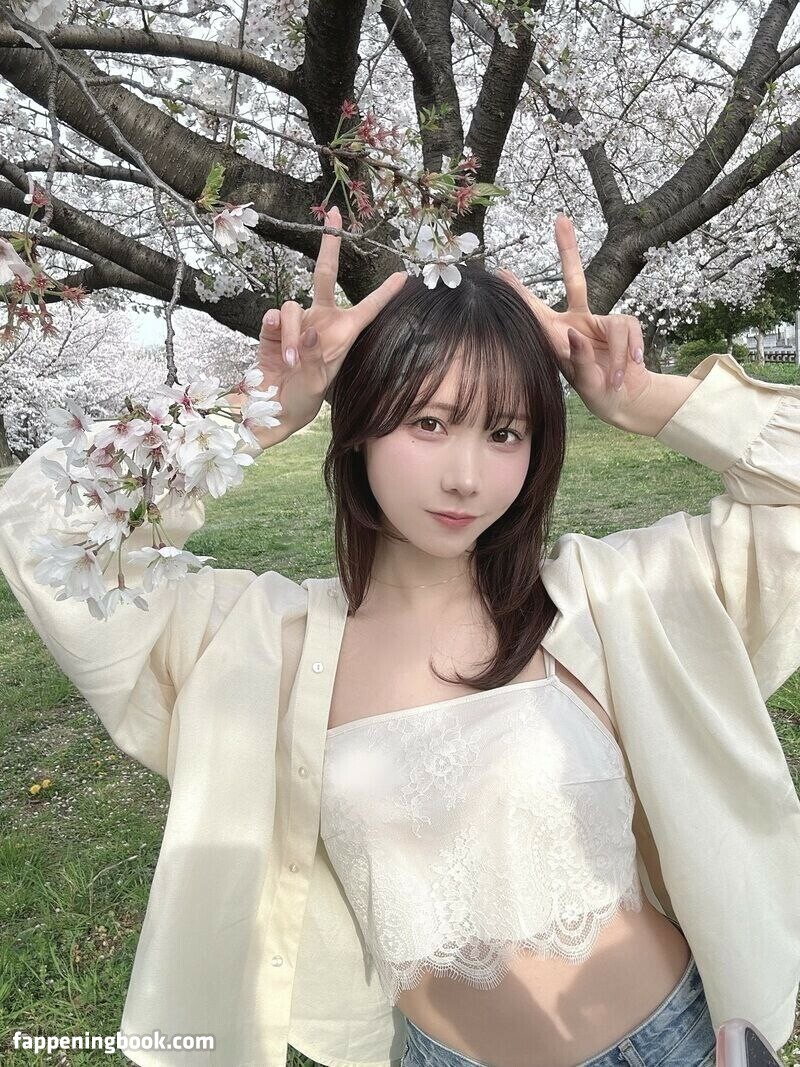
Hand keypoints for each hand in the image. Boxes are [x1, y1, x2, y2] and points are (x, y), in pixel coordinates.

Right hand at [255, 206, 406, 430]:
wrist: (272, 408)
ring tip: (292, 362)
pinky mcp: (273, 328)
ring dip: (293, 334)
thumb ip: (314, 356)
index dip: (384, 292)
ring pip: (293, 307)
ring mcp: (296, 322)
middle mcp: (321, 321)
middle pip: (325, 274)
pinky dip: (277, 332)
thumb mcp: (315, 383)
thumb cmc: (303, 399)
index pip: (368, 309)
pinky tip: (279, 350)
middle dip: (329, 244)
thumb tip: (312, 330)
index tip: (403, 275)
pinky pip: (275, 316)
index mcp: (343, 334)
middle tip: (333, 215)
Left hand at [496, 215, 653, 426]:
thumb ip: (578, 358)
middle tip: (560, 220)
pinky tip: (628, 370)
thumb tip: (576, 334)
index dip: (519, 292)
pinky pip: (630, 330)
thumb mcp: (583, 381)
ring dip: (618, 355)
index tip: (499, 271)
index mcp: (556, 335)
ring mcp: (600, 322)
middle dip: (568, 249)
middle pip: (575, 278)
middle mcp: (577, 321)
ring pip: (616, 323)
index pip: (534, 310)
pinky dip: (630, 353)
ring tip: (614, 380)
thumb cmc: (595, 390)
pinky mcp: (622, 326)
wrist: (623, 399)